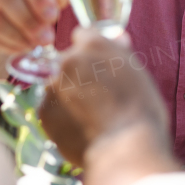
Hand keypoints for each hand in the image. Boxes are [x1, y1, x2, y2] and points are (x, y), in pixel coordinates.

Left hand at [40, 29, 168, 166]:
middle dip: (78, 76)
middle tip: (98, 99)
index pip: (83, 35)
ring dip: (67, 97)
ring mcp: (53, 85)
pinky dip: (61, 119)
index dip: (91, 53)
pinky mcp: (44, 111)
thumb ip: (120, 53)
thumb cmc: (140, 112)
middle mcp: (68, 58)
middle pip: (68, 62)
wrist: (125, 148)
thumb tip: (117, 37)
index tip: (98, 67)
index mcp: (94, 44)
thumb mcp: (137, 74)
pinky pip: (51, 110)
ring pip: (57, 87)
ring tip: (91, 119)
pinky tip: (81, 130)